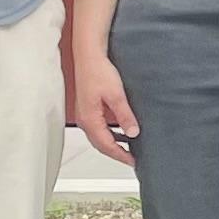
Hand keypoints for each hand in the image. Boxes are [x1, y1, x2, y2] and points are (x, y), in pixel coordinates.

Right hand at [70, 49, 138, 164]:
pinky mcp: (89, 109)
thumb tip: (132, 132)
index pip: (106, 145)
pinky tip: (121, 132)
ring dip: (112, 144)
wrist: (89, 57)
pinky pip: (99, 128)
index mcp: (90, 119)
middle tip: (132, 159)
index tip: (133, 161)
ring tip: (128, 149)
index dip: (120, 155)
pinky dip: (109, 134)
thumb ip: (124, 115)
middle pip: (100, 145)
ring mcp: (86, 115)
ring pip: (99, 137)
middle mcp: (85, 120)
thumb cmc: (98, 71)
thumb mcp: (116, 95)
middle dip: (116, 153)